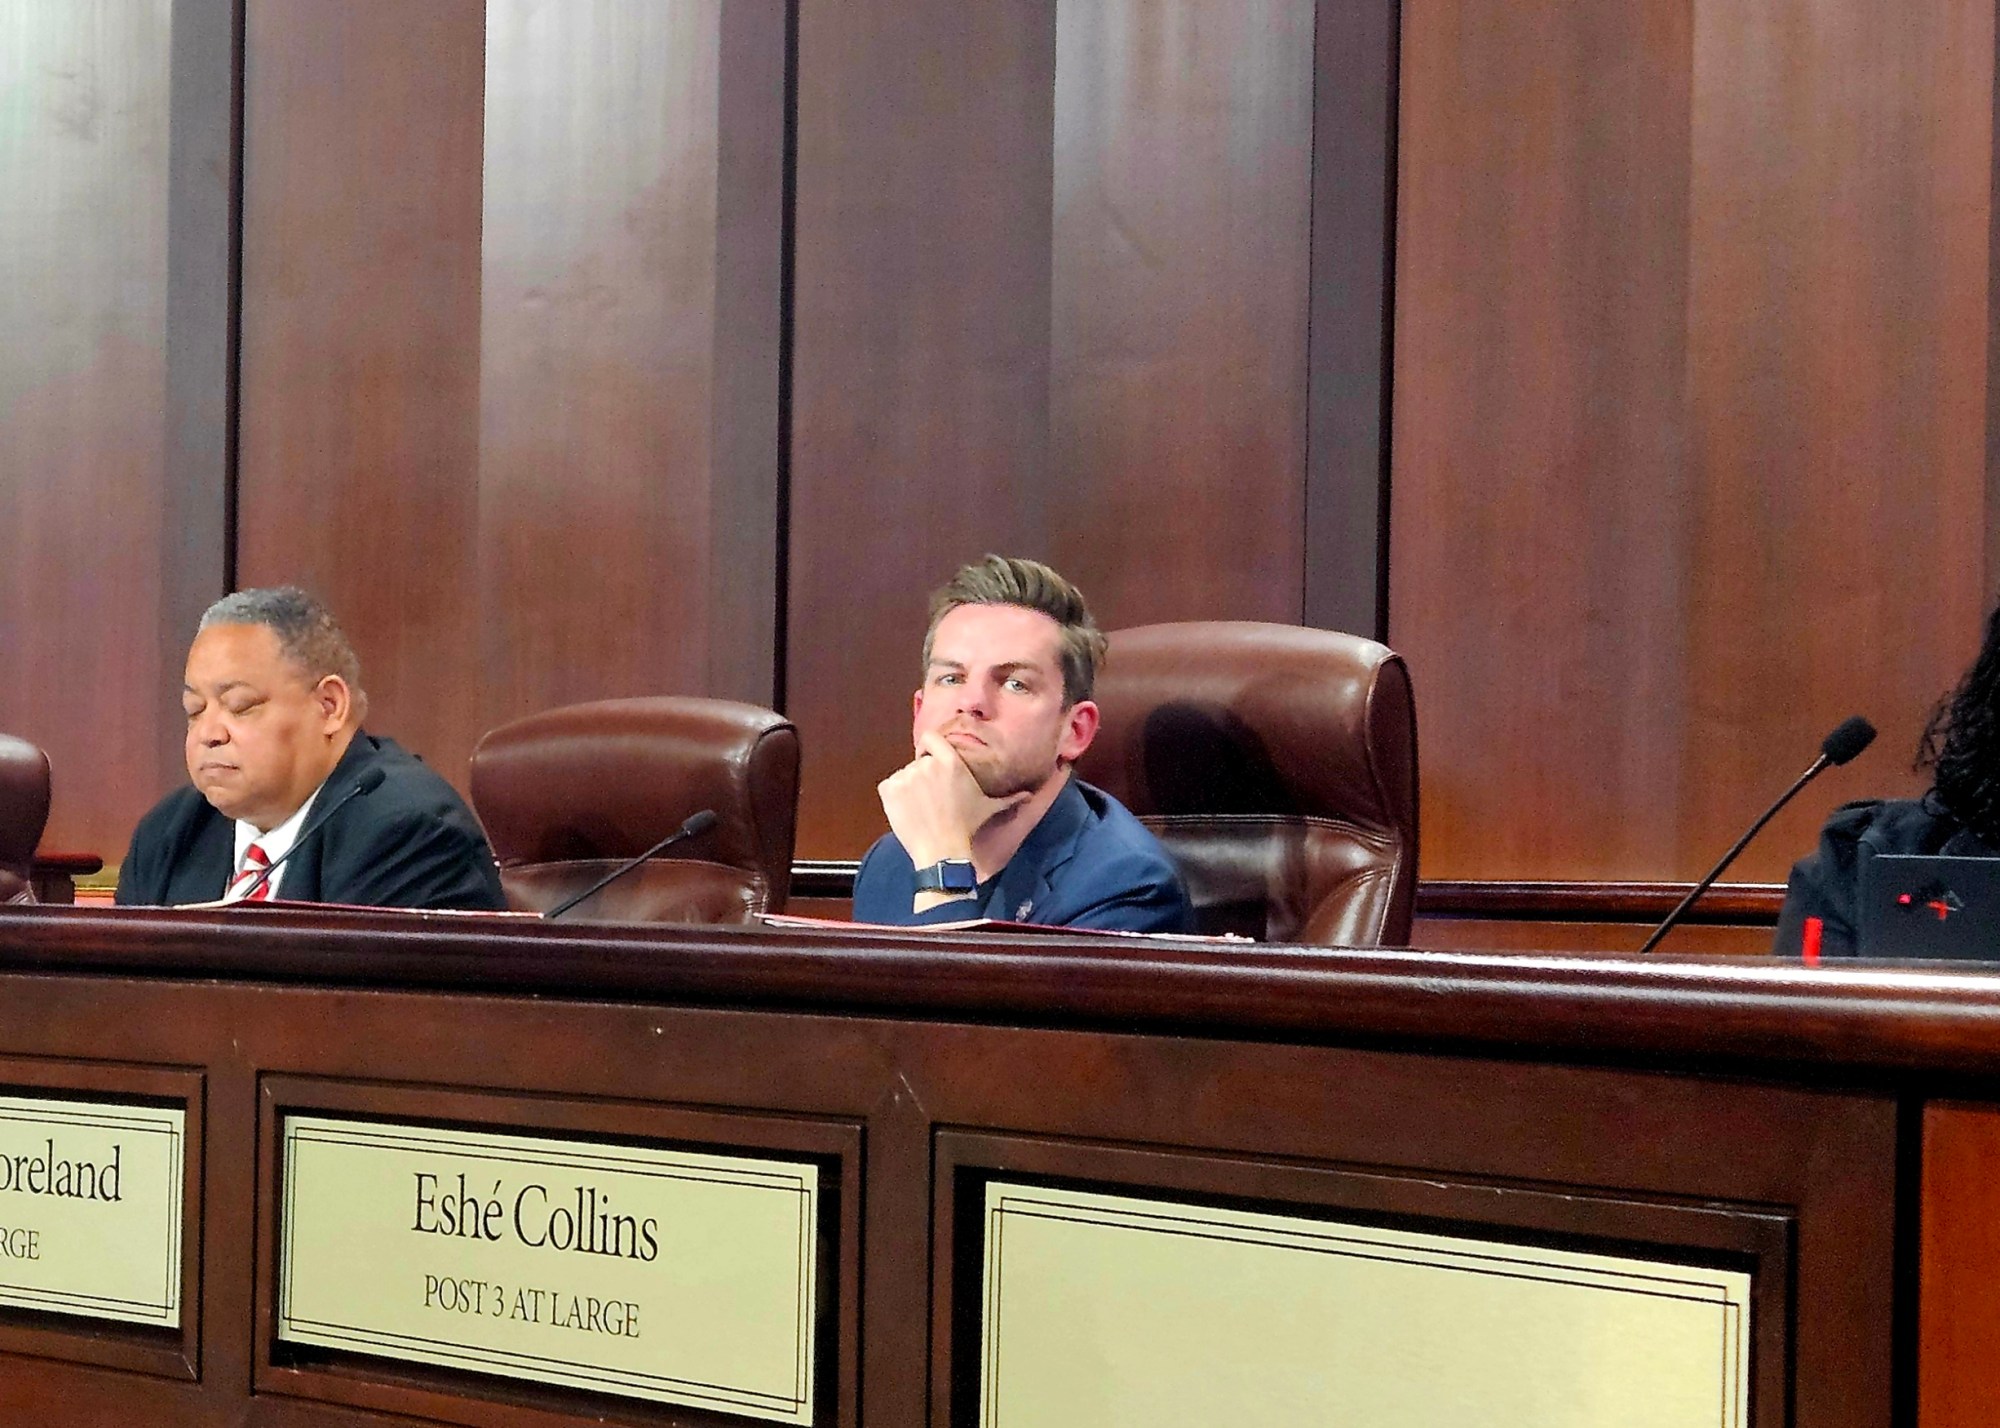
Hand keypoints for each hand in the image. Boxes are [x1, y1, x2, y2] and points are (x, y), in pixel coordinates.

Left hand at [877, 732, 1028, 868]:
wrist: (942, 851)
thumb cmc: (967, 827)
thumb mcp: (989, 808)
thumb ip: (1009, 797)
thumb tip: (1030, 795)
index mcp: (951, 761)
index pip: (930, 737)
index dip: (929, 749)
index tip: (932, 764)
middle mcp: (927, 764)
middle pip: (918, 762)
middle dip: (922, 776)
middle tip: (931, 798)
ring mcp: (906, 776)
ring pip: (903, 776)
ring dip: (908, 789)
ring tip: (920, 809)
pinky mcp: (890, 790)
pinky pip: (888, 787)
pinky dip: (893, 798)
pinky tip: (907, 812)